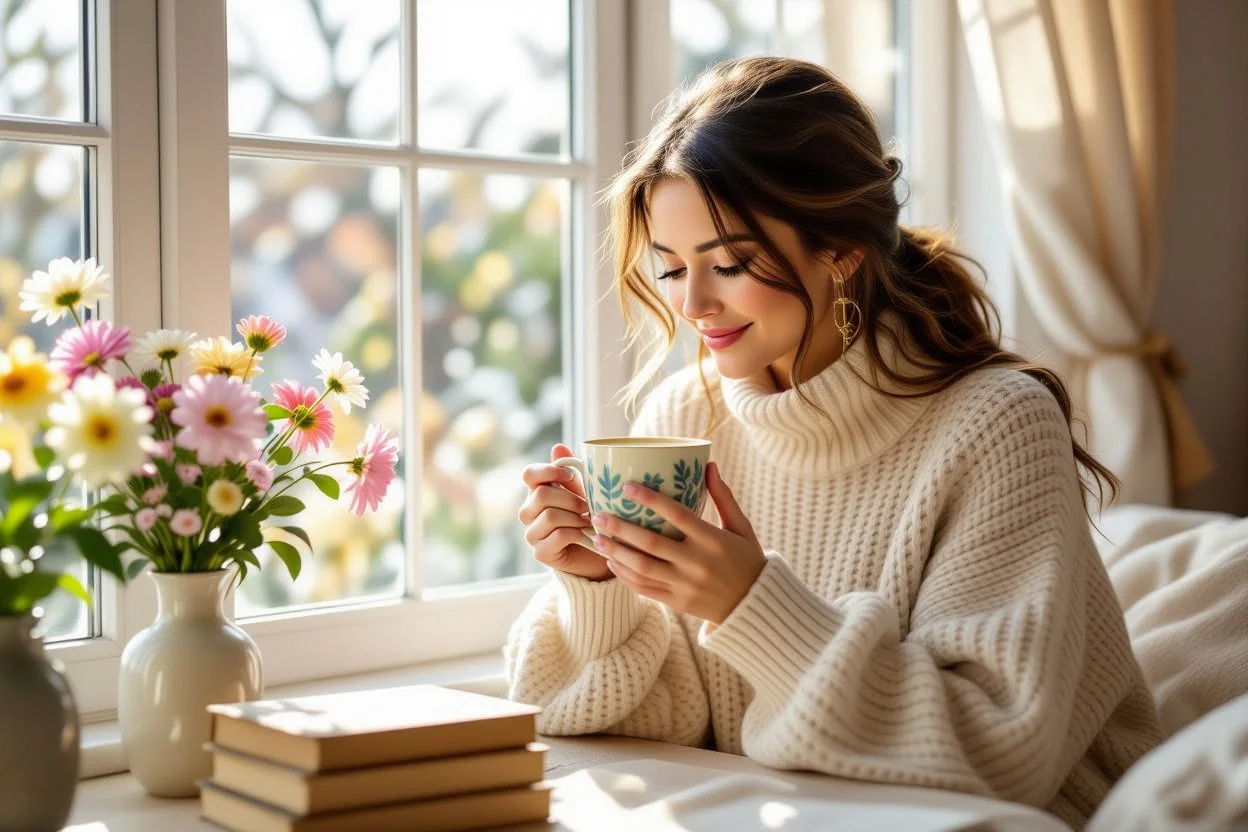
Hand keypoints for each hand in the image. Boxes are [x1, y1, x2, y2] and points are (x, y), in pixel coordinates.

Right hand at [516, 444, 613, 581]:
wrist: (596, 552)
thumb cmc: (588, 517)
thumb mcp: (582, 492)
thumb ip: (571, 472)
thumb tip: (558, 447)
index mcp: (536, 492)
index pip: (529, 474)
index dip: (549, 472)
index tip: (570, 476)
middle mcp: (528, 512)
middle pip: (541, 495)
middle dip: (570, 499)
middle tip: (588, 506)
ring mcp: (532, 533)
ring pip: (550, 516)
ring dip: (576, 518)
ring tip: (589, 522)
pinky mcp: (541, 553)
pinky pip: (558, 536)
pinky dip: (577, 534)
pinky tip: (587, 536)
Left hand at [589, 461, 765, 623]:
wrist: (754, 606)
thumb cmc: (748, 560)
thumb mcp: (742, 527)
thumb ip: (724, 497)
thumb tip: (709, 464)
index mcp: (713, 541)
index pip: (677, 515)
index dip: (651, 499)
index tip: (627, 487)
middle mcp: (696, 563)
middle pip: (651, 543)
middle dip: (621, 528)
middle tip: (598, 515)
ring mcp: (684, 585)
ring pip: (642, 567)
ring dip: (615, 552)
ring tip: (596, 538)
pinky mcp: (676, 601)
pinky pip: (644, 588)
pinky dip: (625, 575)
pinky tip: (612, 562)